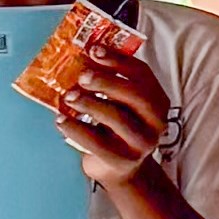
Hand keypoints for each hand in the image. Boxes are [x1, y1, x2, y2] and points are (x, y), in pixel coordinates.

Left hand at [48, 34, 177, 190]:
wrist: (120, 168)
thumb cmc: (116, 129)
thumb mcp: (119, 104)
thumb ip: (109, 84)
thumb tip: (80, 58)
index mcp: (157, 101)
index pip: (142, 74)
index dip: (118, 60)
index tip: (93, 50)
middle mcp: (156, 121)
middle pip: (135, 95)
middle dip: (106, 81)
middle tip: (82, 76)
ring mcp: (141, 143)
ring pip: (117, 118)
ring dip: (89, 103)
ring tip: (68, 96)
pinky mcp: (121, 159)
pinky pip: (97, 142)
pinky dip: (75, 128)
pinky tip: (60, 120)